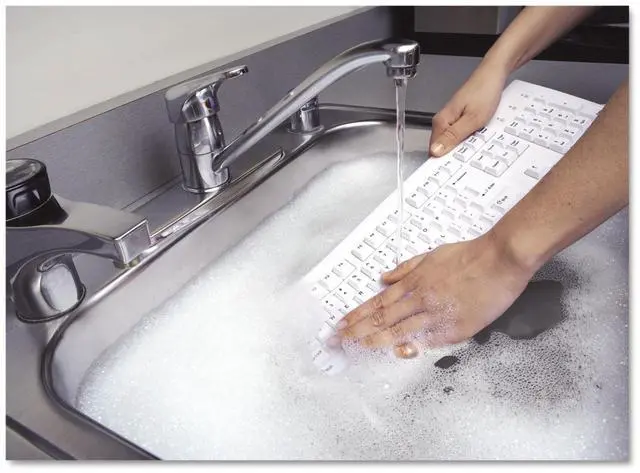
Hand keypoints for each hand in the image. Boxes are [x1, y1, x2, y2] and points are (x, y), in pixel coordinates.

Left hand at [332, 232, 534, 357]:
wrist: (500, 259)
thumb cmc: (469, 255)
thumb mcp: (431, 255)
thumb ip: (406, 269)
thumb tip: (384, 279)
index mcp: (414, 282)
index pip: (378, 303)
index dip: (358, 315)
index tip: (342, 324)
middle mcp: (421, 299)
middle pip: (383, 319)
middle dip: (358, 330)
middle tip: (339, 340)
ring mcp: (438, 315)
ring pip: (401, 331)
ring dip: (377, 340)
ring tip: (359, 347)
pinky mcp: (457, 328)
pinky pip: (430, 339)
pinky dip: (413, 346)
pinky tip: (398, 353)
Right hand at [429, 62, 507, 157]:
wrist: (494, 73)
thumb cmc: (484, 92)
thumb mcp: (472, 119)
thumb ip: (453, 136)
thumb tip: (435, 151)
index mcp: (441, 122)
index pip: (434, 150)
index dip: (444, 162)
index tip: (455, 170)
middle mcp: (443, 121)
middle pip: (443, 147)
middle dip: (455, 156)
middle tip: (470, 160)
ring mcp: (451, 119)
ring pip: (453, 142)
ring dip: (463, 148)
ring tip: (476, 149)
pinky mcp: (460, 117)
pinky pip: (460, 134)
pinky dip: (469, 139)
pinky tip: (478, 139)